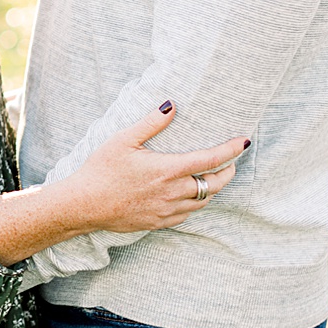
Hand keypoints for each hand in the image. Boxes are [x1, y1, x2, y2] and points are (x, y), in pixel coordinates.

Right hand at [64, 104, 245, 233]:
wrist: (84, 205)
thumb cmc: (101, 170)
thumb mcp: (123, 140)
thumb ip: (151, 123)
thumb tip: (171, 105)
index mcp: (167, 170)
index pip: (210, 160)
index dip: (230, 150)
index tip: (243, 142)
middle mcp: (172, 192)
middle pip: (214, 185)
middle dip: (228, 172)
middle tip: (231, 161)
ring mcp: (167, 211)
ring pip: (203, 202)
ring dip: (212, 189)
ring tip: (212, 176)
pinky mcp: (159, 223)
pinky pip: (187, 214)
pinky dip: (194, 203)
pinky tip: (188, 195)